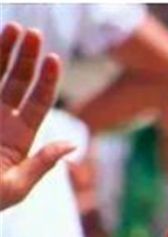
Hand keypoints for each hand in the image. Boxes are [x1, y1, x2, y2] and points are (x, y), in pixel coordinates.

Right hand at [0, 23, 75, 210]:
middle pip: (16, 82)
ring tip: (12, 28)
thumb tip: (72, 144)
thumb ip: (41, 164)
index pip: (38, 103)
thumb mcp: (16, 187)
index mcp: (20, 139)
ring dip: (2, 53)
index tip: (54, 58)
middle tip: (32, 33)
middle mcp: (0, 121)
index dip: (47, 80)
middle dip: (25, 58)